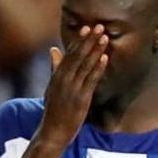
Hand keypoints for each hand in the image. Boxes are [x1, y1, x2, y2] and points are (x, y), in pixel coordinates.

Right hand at [36, 25, 108, 147]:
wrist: (53, 131)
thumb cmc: (54, 109)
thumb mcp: (52, 86)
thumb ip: (55, 67)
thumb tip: (54, 49)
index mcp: (57, 76)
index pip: (69, 54)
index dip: (79, 40)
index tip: (87, 27)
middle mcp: (63, 80)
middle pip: (78, 56)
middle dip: (89, 40)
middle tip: (99, 26)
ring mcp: (72, 89)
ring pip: (85, 66)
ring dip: (95, 51)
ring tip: (104, 38)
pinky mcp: (81, 99)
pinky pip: (91, 81)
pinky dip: (98, 68)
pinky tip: (105, 58)